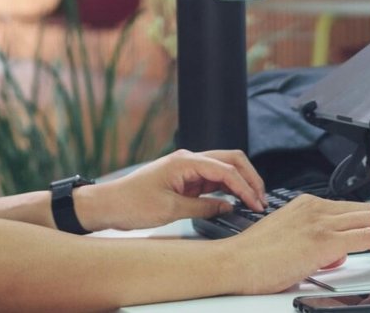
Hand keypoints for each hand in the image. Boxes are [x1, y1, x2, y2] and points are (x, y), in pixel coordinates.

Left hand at [75, 149, 266, 230]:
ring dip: (240, 182)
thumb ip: (203, 207)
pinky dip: (226, 188)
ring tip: (253, 201)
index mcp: (185, 161)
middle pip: (230, 160)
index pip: (225, 169)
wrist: (107, 205)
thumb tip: (227, 206)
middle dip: (249, 178)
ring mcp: (186, 168)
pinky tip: (234, 200)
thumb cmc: (131, 204)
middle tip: (261, 199)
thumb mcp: (170, 209)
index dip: (245, 187)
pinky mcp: (184, 179)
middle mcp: (187, 160)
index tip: (256, 204)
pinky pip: (211, 179)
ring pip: (223, 168)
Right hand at [227, 195, 369, 294]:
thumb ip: (313, 243)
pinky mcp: (323, 240)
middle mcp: (314, 208)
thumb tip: (333, 255)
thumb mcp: (289, 241)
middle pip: (366, 209)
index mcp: (305, 205)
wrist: (234, 263)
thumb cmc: (253, 258)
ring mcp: (319, 221)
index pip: (350, 207)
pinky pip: (368, 236)